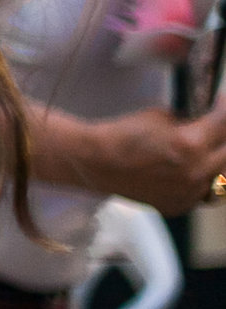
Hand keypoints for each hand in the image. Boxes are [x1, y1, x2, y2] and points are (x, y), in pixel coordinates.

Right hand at [35, 104, 225, 214]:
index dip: (224, 108)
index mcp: (190, 144)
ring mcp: (189, 193)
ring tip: (201, 150)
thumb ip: (190, 120)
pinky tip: (185, 170)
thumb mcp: (160, 116)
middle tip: (213, 127)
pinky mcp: (181, 206)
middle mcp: (195, 172)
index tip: (221, 102)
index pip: (225, 122)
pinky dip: (199, 180)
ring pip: (222, 176)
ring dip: (215, 160)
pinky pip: (203, 192)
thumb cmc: (122, 134)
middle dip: (222, 136)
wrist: (95, 162)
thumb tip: (207, 121)